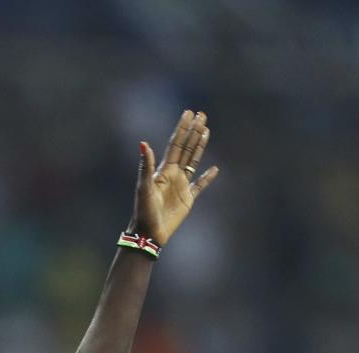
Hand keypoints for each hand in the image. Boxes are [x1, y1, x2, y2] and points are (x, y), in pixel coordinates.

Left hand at [130, 109, 219, 246]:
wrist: (149, 233)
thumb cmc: (144, 210)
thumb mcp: (144, 186)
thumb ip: (146, 165)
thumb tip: (143, 143)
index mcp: (163, 170)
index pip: (175, 144)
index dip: (182, 128)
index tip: (189, 113)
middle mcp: (173, 174)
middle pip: (186, 148)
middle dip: (193, 131)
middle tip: (202, 114)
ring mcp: (181, 186)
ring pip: (193, 161)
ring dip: (199, 146)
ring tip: (206, 131)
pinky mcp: (188, 199)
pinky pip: (200, 185)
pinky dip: (208, 177)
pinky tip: (215, 168)